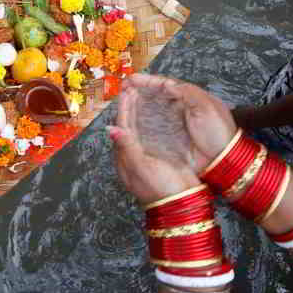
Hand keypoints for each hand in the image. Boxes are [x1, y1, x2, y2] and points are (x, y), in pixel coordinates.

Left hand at [109, 80, 200, 204]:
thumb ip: (127, 147)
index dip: (125, 107)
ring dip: (139, 113)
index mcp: (125, 158)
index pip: (122, 127)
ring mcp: (146, 158)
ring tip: (141, 96)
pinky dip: (151, 122)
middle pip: (129, 126)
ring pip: (140, 130)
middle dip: (130, 107)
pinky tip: (155, 115)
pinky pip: (151, 136)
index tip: (127, 90)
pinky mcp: (160, 159)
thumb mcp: (141, 167)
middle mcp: (132, 157)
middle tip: (132, 87)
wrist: (182, 205)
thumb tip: (110, 129)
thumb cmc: (160, 188)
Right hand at [122, 74, 237, 173]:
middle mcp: (180, 108)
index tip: (131, 80)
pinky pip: (152, 127)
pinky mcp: (171, 138)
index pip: (164, 85)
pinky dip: (141, 122)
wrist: (223, 159)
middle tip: (123, 88)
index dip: (147, 81)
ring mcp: (174, 123)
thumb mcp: (206, 107)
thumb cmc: (218, 131)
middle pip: (155, 95)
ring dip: (137, 104)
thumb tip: (166, 84)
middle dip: (139, 91)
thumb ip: (187, 93)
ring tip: (123, 101)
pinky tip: (130, 120)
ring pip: (151, 109)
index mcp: (189, 97)